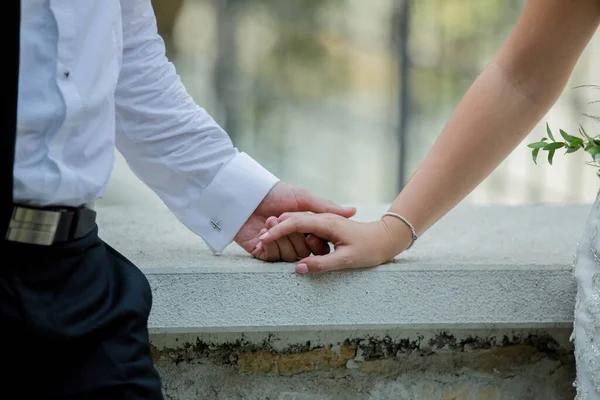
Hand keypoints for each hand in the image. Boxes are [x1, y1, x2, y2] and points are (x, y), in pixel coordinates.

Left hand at [234, 182, 355, 260]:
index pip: (317, 244)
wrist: (247, 194)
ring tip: (269, 221)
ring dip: (280, 239)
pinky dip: (269, 246)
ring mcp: (277, 247)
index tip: (310, 231)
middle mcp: (292, 240)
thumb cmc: (276, 193)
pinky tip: (262, 234)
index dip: (315, 240)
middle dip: (294, 236)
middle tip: (280, 219)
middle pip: (305, 252)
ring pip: (290, 257)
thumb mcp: (304, 198)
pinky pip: (273, 259)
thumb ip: (327, 208)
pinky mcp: (262, 253)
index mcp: (303, 228)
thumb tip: (353, 211)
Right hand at [258, 212, 412, 273]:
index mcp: (326, 223)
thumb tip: (299, 269)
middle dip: (275, 229)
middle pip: (292, 220)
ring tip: (266, 241)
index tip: (263, 240)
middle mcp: (323, 219)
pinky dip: (292, 233)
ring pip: (297, 222)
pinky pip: (304, 228)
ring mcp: (324, 222)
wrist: (385, 239)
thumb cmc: (369, 249)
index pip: (295, 223)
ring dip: (282, 230)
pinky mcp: (325, 227)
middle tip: (259, 242)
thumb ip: (322, 264)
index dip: (277, 231)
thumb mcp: (347, 260)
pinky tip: (284, 241)